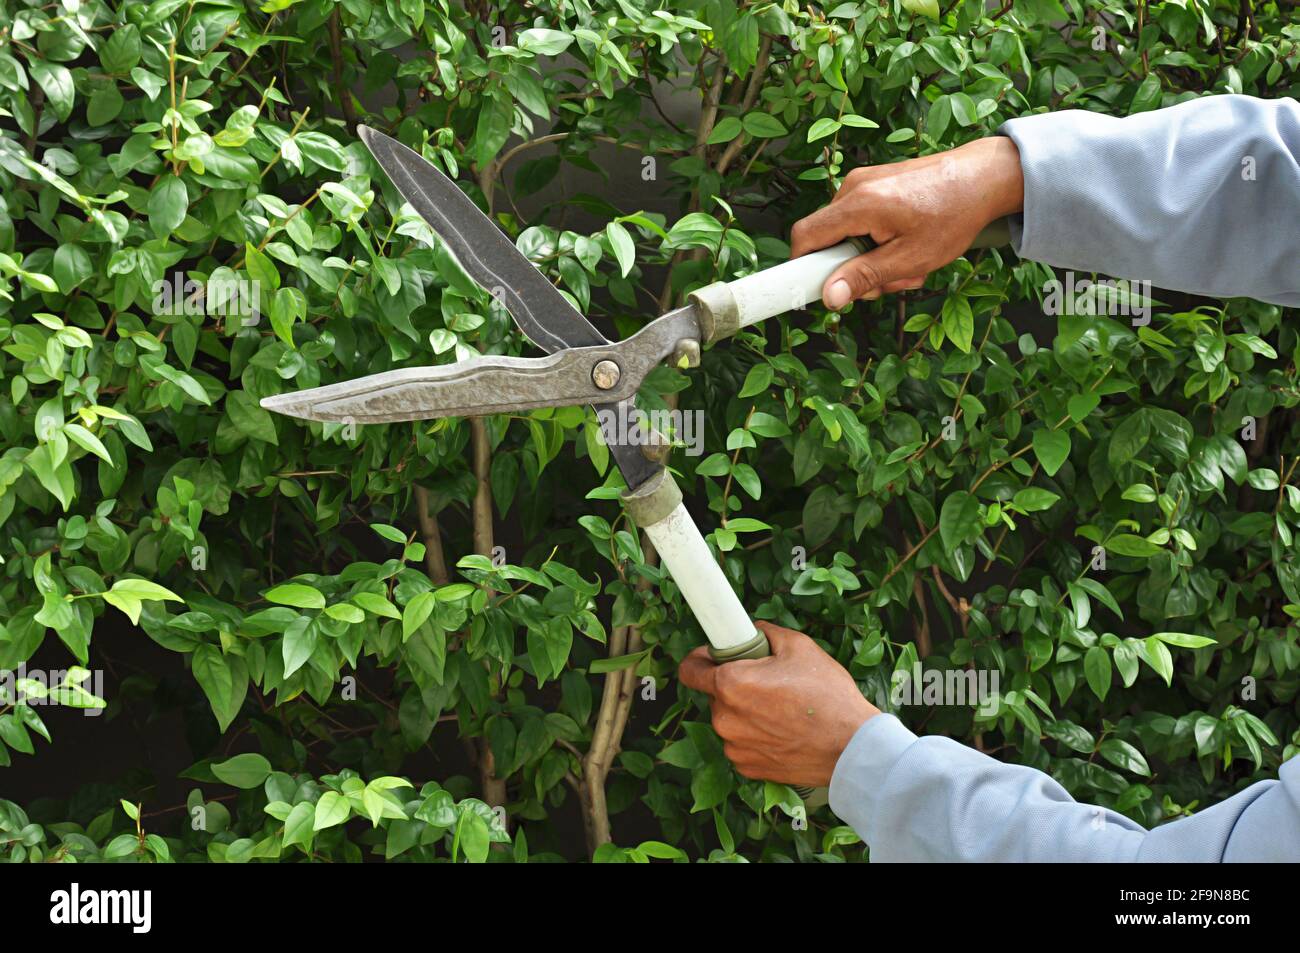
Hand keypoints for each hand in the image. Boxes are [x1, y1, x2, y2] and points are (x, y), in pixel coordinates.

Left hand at [678, 621, 878, 787]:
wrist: (851, 747)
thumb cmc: (827, 694)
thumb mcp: (799, 647)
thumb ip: (766, 633)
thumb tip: (751, 631)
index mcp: (730, 684)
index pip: (689, 670)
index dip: (701, 659)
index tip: (716, 657)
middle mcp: (724, 718)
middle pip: (715, 694)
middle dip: (734, 686)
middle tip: (767, 682)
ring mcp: (734, 746)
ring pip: (729, 721)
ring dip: (744, 713)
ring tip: (780, 710)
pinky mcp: (747, 768)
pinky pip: (741, 744)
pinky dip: (755, 737)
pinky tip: (782, 732)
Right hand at [790, 136, 1023, 307]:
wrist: (984, 176)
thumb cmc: (953, 214)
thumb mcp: (910, 258)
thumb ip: (865, 277)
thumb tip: (830, 296)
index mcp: (858, 204)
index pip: (805, 237)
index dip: (803, 266)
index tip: (819, 287)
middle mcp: (854, 187)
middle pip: (828, 240)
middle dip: (854, 268)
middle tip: (890, 280)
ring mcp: (864, 182)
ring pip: (848, 234)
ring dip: (872, 257)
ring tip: (909, 261)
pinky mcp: (876, 183)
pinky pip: (863, 220)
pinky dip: (880, 239)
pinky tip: (909, 244)